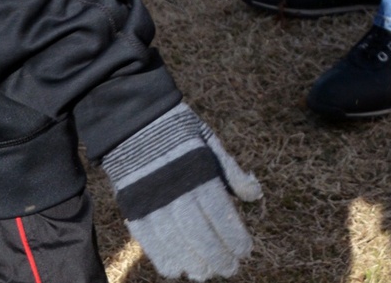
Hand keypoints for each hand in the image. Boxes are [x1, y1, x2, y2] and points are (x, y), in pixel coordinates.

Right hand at [102, 103, 261, 279]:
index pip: (220, 214)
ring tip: (206, 272)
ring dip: (194, 263)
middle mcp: (176, 189)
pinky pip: (150, 242)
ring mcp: (153, 201)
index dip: (234, 237)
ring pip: (176, 243)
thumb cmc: (179, 132)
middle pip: (200, 235)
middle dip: (218, 256)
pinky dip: (165, 259)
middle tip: (230, 268)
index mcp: (197, 171)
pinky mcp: (134, 208)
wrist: (135, 121)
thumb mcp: (209, 142)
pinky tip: (179, 268)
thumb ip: (231, 171)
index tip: (245, 250)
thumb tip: (255, 196)